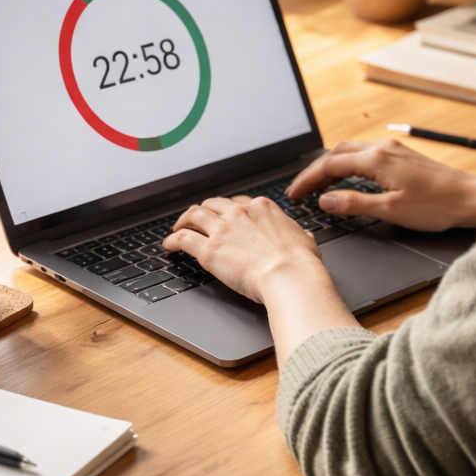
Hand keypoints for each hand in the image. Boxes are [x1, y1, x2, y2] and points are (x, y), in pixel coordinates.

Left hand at [163, 196, 324, 303]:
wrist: (288, 275)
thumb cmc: (299, 262)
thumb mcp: (305, 240)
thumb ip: (299, 235)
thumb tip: (303, 237)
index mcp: (262, 208)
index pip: (238, 201)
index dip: (228, 209)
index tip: (224, 215)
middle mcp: (239, 213)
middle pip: (213, 204)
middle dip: (204, 211)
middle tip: (198, 220)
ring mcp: (222, 230)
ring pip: (194, 215)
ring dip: (184, 220)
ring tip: (178, 228)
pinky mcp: (209, 250)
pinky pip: (183, 238)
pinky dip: (173, 240)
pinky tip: (169, 246)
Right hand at [286, 139, 475, 231]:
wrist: (470, 199)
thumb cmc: (436, 207)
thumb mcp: (390, 210)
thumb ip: (354, 204)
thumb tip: (325, 201)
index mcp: (377, 158)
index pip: (330, 165)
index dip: (308, 180)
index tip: (294, 195)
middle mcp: (383, 148)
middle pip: (336, 153)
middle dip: (315, 171)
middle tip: (300, 191)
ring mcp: (393, 149)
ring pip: (350, 151)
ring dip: (330, 166)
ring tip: (316, 186)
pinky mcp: (401, 155)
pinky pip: (364, 154)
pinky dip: (347, 164)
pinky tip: (346, 177)